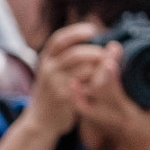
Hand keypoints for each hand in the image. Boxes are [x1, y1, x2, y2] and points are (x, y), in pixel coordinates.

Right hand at [29, 22, 102, 137]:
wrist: (41, 120)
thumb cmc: (54, 91)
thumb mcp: (54, 70)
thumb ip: (67, 56)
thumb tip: (92, 34)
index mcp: (46, 58)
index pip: (59, 39)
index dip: (76, 32)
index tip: (93, 30)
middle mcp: (48, 68)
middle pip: (75, 54)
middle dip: (95, 52)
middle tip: (107, 55)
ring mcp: (54, 84)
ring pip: (84, 70)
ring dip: (99, 68)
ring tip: (108, 69)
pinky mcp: (63, 98)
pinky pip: (86, 87)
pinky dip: (96, 83)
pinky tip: (101, 83)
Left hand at [72, 42, 149, 148]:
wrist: (138, 147)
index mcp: (129, 115)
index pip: (114, 94)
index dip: (110, 74)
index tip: (113, 54)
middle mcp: (110, 116)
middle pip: (97, 88)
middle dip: (101, 65)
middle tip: (112, 48)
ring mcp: (99, 116)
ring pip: (86, 93)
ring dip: (90, 72)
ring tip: (101, 54)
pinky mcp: (91, 113)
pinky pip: (79, 101)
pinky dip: (76, 90)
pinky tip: (77, 75)